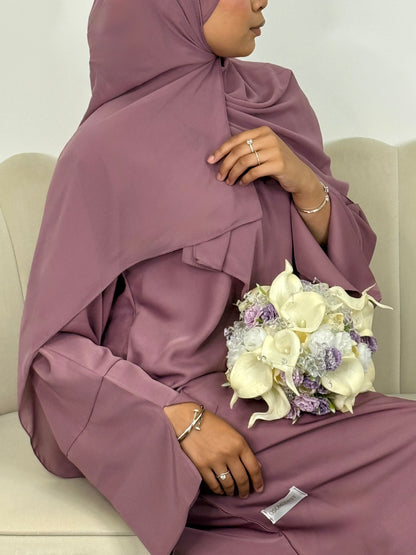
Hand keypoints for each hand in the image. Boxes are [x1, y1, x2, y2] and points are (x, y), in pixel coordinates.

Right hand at [164, 403, 263, 498]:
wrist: (188, 420)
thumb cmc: (212, 424)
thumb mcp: (232, 432)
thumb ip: (243, 449)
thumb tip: (256, 466)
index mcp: (239, 443)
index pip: (254, 467)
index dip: (258, 481)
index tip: (259, 488)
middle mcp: (229, 453)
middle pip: (242, 479)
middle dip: (245, 490)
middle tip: (244, 494)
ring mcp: (215, 461)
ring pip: (228, 484)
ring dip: (231, 491)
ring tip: (232, 492)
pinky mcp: (202, 466)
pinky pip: (214, 485)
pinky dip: (218, 490)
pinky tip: (220, 489)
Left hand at [207, 125, 321, 199]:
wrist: (299, 175)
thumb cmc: (276, 163)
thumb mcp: (263, 150)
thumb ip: (247, 148)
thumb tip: (221, 156)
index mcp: (263, 131)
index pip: (236, 139)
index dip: (221, 150)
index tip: (210, 160)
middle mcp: (269, 138)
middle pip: (238, 151)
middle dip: (225, 165)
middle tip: (219, 176)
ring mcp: (275, 150)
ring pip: (244, 162)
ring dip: (233, 174)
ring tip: (229, 182)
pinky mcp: (278, 164)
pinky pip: (254, 172)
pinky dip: (245, 179)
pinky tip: (242, 183)